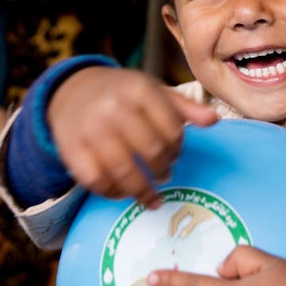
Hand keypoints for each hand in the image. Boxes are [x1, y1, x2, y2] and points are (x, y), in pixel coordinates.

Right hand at [47, 67, 217, 208]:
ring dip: (142, 190)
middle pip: (152, 152)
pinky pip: (96, 181)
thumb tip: (214, 119)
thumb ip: (185, 106)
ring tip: (151, 196)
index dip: (178, 148)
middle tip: (164, 175)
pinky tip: (122, 193)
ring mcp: (90, 129)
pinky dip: (112, 192)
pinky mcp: (71, 149)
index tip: (175, 155)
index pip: (172, 129)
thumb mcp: (154, 91)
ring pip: (125, 171)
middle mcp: (113, 107)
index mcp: (139, 89)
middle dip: (163, 170)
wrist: (72, 90)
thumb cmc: (122, 93)